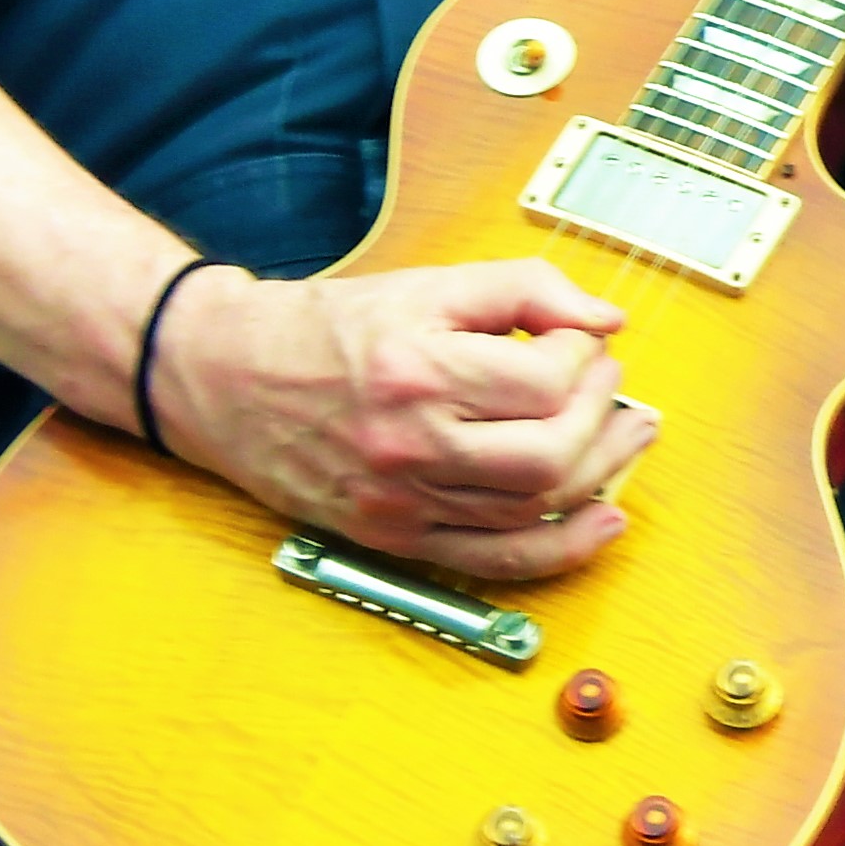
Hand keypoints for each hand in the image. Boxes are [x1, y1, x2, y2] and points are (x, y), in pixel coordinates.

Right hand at [147, 260, 660, 584]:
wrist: (222, 378)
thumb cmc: (323, 328)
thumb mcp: (424, 283)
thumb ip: (523, 289)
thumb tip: (608, 318)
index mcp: (415, 370)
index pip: (543, 380)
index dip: (583, 356)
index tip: (580, 340)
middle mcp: (408, 445)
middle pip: (548, 455)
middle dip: (602, 416)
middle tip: (609, 384)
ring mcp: (401, 502)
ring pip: (531, 510)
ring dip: (598, 473)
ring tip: (623, 435)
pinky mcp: (394, 537)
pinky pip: (495, 561)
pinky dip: (561, 549)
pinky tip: (603, 520)